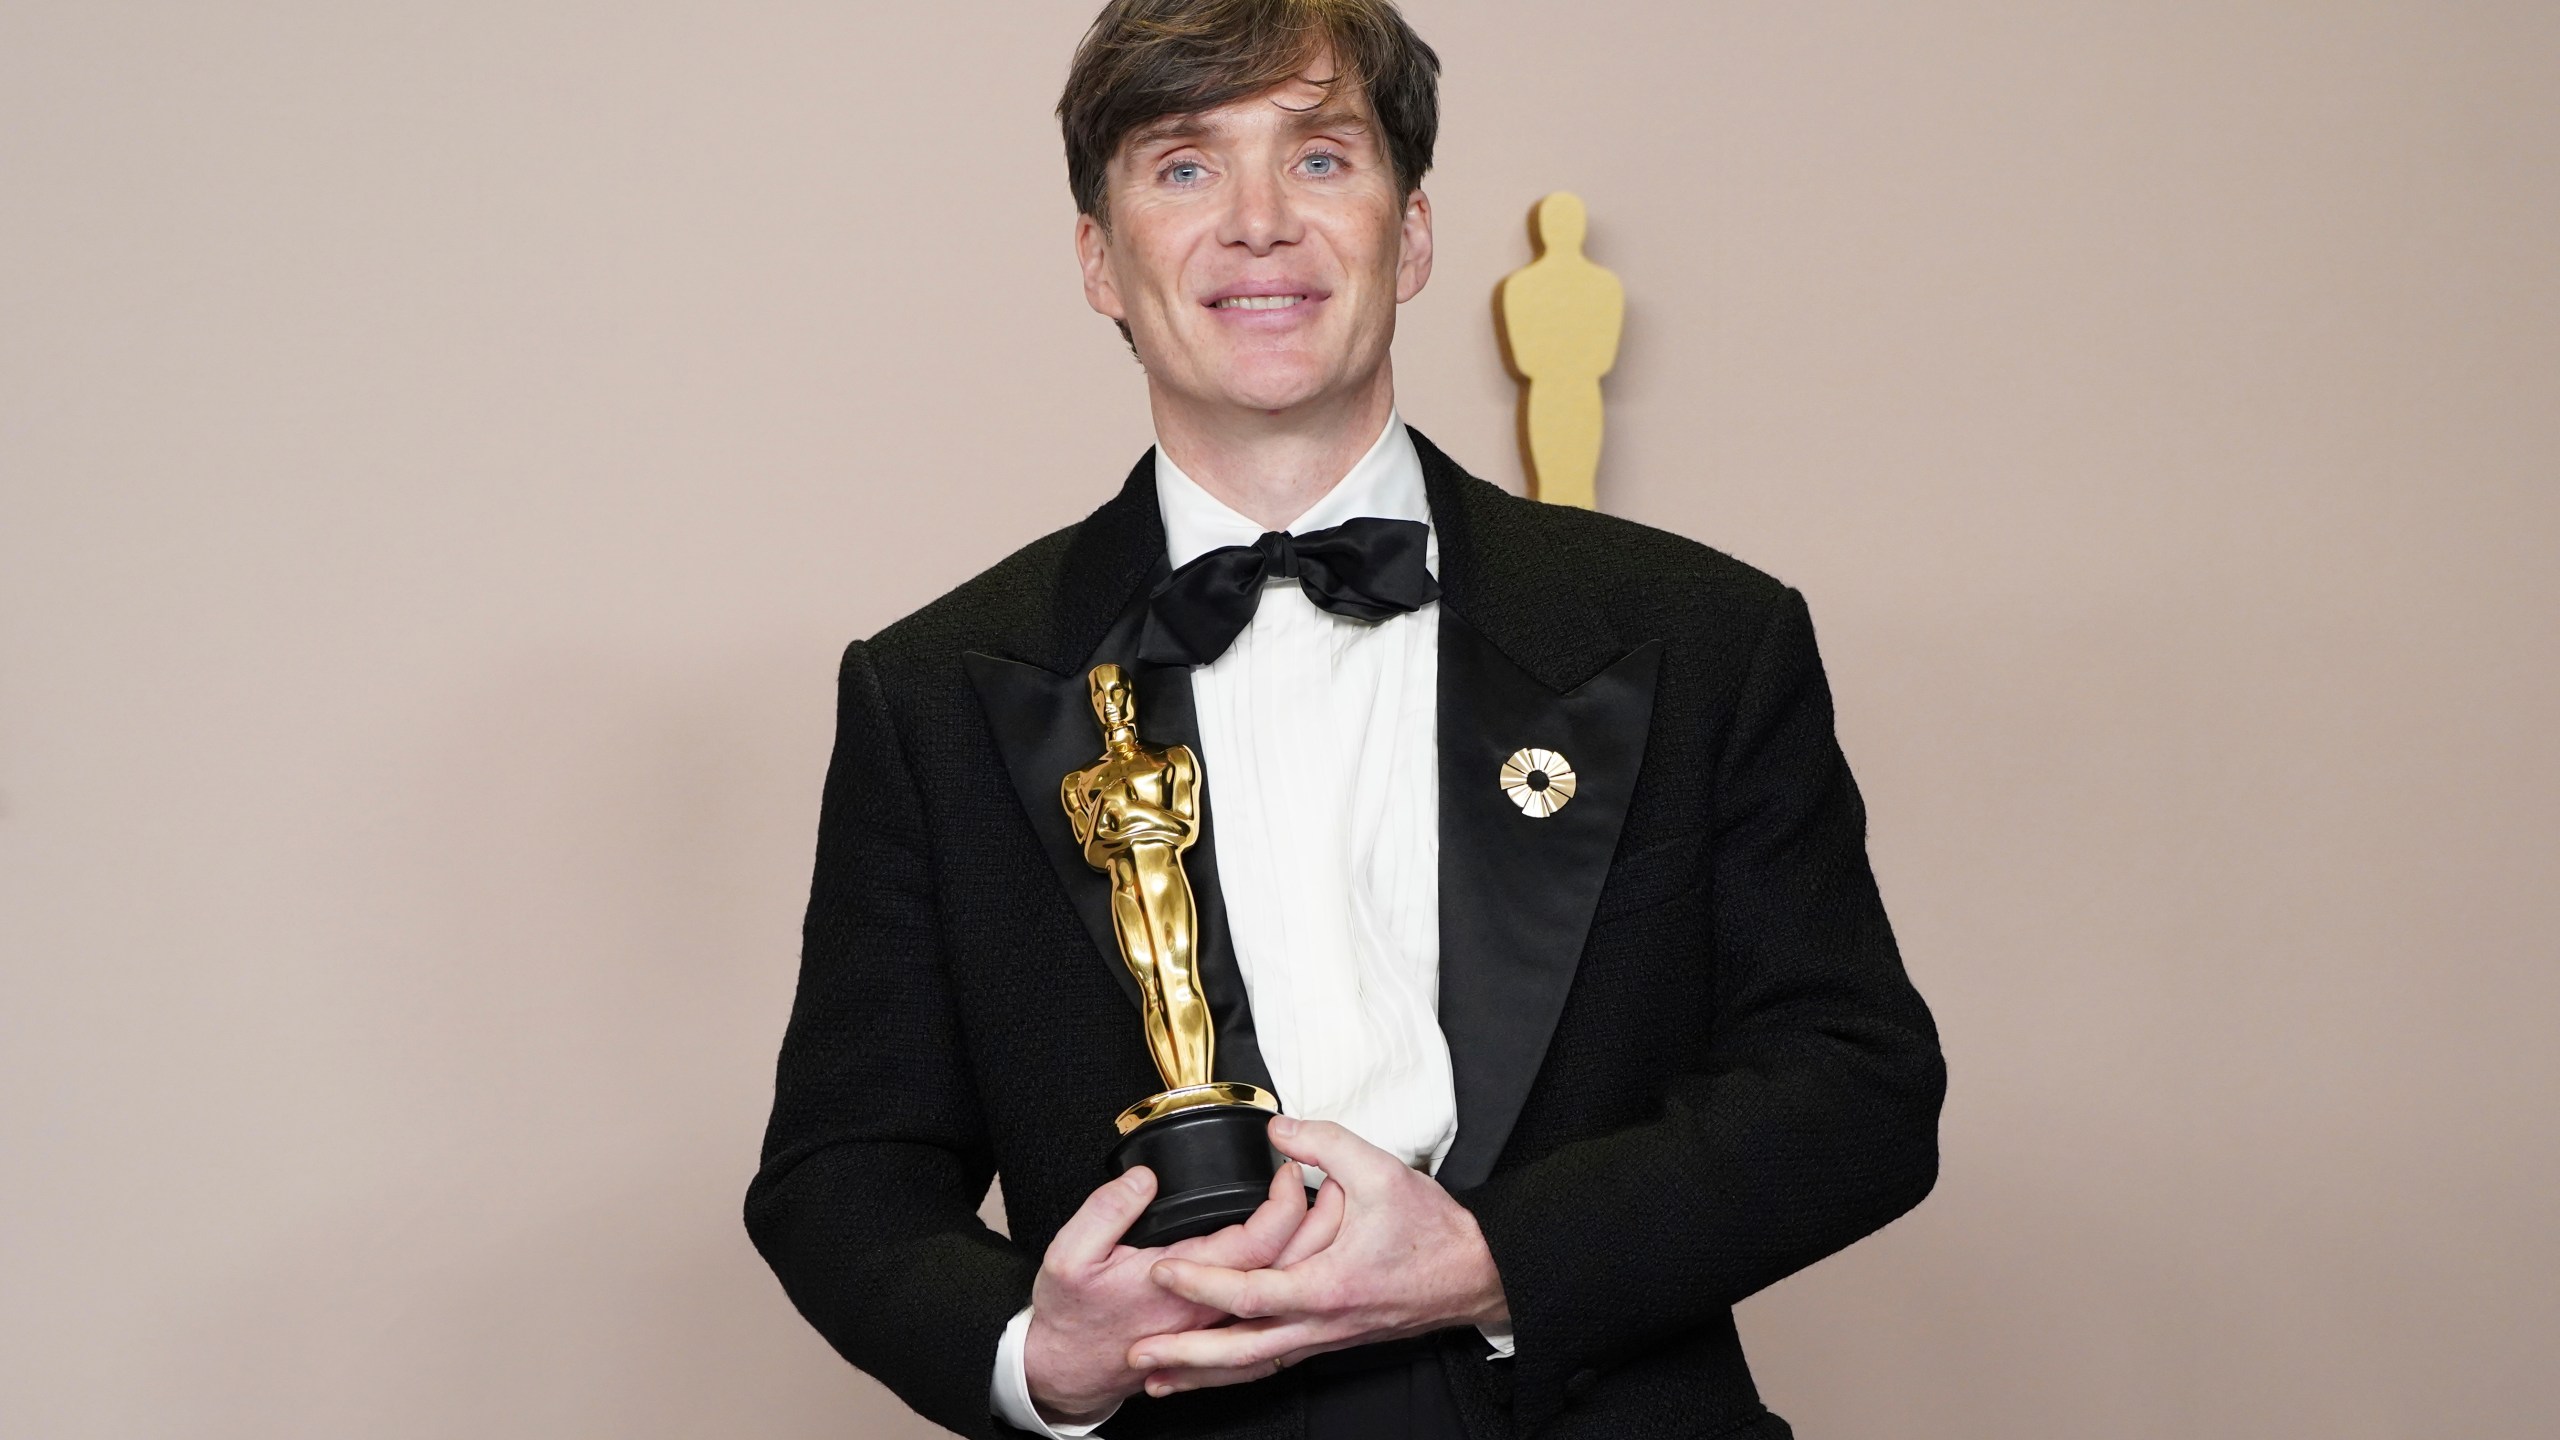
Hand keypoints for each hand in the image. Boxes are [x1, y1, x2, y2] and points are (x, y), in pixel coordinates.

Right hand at [1023, 1162, 1307, 1423]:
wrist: (1068, 1367)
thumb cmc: (1071, 1314)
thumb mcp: (1069, 1256)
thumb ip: (1107, 1211)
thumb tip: (1145, 1177)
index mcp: (1183, 1282)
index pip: (1258, 1242)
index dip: (1283, 1202)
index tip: (1285, 1167)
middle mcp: (1211, 1308)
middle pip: (1288, 1266)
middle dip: (1316, 1220)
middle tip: (1321, 1179)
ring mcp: (1218, 1320)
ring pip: (1285, 1287)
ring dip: (1313, 1248)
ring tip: (1325, 1207)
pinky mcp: (1216, 1326)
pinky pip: (1271, 1303)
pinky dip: (1294, 1274)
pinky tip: (1303, 1252)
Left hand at [1129, 1116, 1509, 1397]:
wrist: (1474, 1274)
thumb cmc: (1433, 1232)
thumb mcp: (1381, 1171)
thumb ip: (1324, 1144)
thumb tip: (1278, 1131)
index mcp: (1331, 1285)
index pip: (1252, 1292)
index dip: (1204, 1282)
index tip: (1164, 1270)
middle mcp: (1323, 1322)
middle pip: (1243, 1352)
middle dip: (1187, 1357)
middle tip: (1138, 1354)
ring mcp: (1326, 1337)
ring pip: (1255, 1366)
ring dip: (1205, 1375)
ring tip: (1158, 1379)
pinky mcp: (1330, 1338)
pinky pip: (1273, 1361)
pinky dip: (1236, 1371)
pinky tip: (1210, 1372)